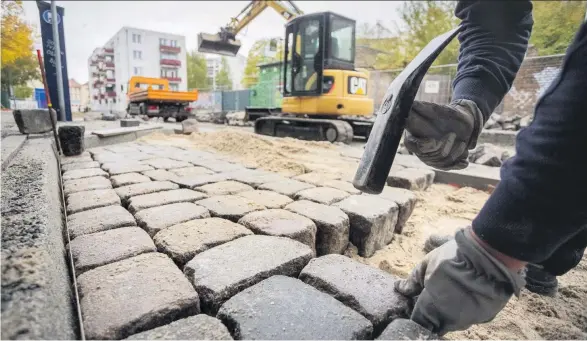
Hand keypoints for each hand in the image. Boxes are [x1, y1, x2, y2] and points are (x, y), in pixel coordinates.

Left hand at [394, 228, 524, 335]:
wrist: (491, 252)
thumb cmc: (455, 255)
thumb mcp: (428, 263)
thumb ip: (413, 280)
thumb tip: (399, 288)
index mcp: (432, 304)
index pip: (420, 321)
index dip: (417, 314)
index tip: (417, 307)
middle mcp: (450, 317)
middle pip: (437, 324)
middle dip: (433, 315)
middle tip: (434, 301)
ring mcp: (469, 318)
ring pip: (453, 323)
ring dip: (449, 314)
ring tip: (451, 296)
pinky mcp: (485, 316)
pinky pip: (470, 318)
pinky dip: (465, 310)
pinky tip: (465, 297)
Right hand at [404, 99, 483, 169]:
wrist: (464, 120)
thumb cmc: (448, 113)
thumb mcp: (435, 109)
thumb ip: (420, 107)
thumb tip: (408, 104)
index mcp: (414, 135)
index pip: (413, 145)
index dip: (424, 146)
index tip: (434, 140)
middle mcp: (420, 149)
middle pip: (430, 156)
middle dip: (444, 146)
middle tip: (453, 134)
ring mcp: (432, 157)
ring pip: (441, 162)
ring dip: (454, 153)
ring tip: (463, 143)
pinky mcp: (443, 162)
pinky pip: (448, 168)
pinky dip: (457, 164)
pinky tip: (465, 162)